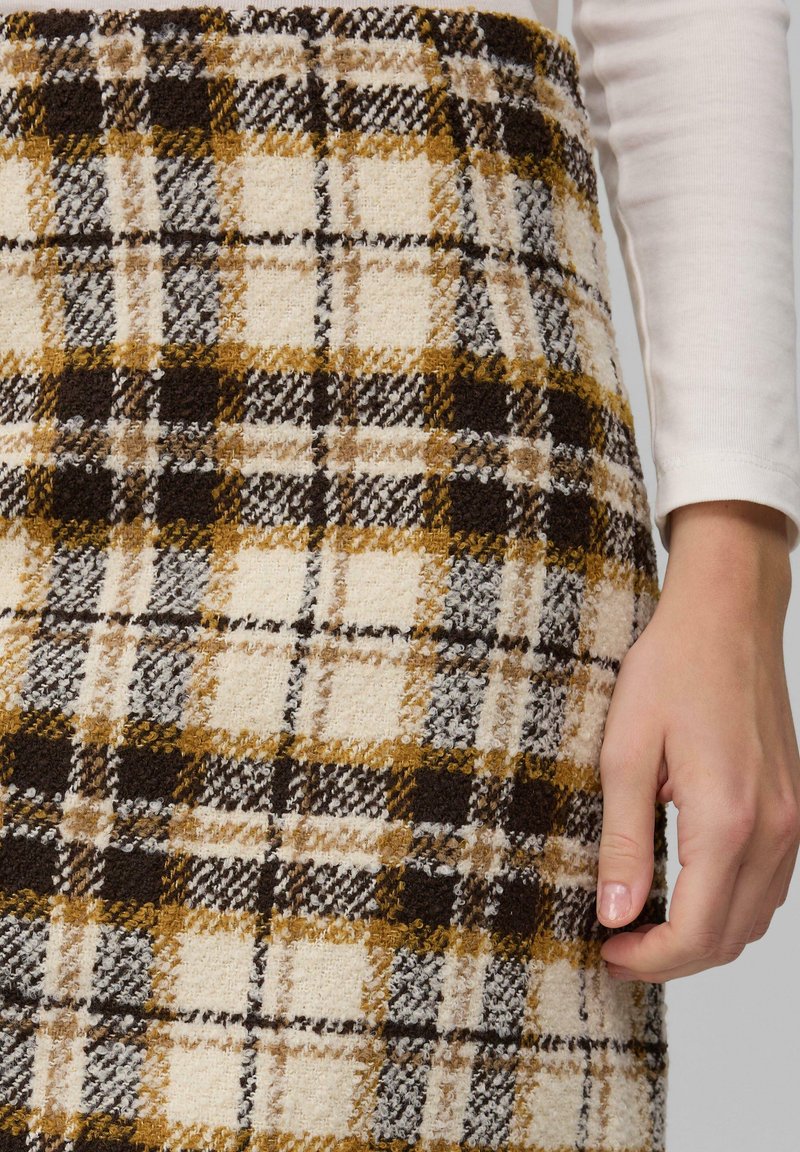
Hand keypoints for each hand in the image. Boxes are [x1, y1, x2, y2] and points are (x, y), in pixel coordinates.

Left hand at [595, 500, 799, 981]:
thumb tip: (615, 912)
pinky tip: (687, 886)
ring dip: (703, 935)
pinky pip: (770, 884)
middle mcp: (773, 830)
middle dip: (671, 958)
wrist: (727, 616)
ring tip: (644, 920)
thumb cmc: (671, 670)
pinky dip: (730, 904)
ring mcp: (792, 819)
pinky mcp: (793, 805)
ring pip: (755, 918)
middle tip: (616, 943)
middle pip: (730, 938)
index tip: (605, 951)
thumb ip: (622, 840)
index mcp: (727, 821)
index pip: (696, 933)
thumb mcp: (624, 753)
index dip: (647, 960)